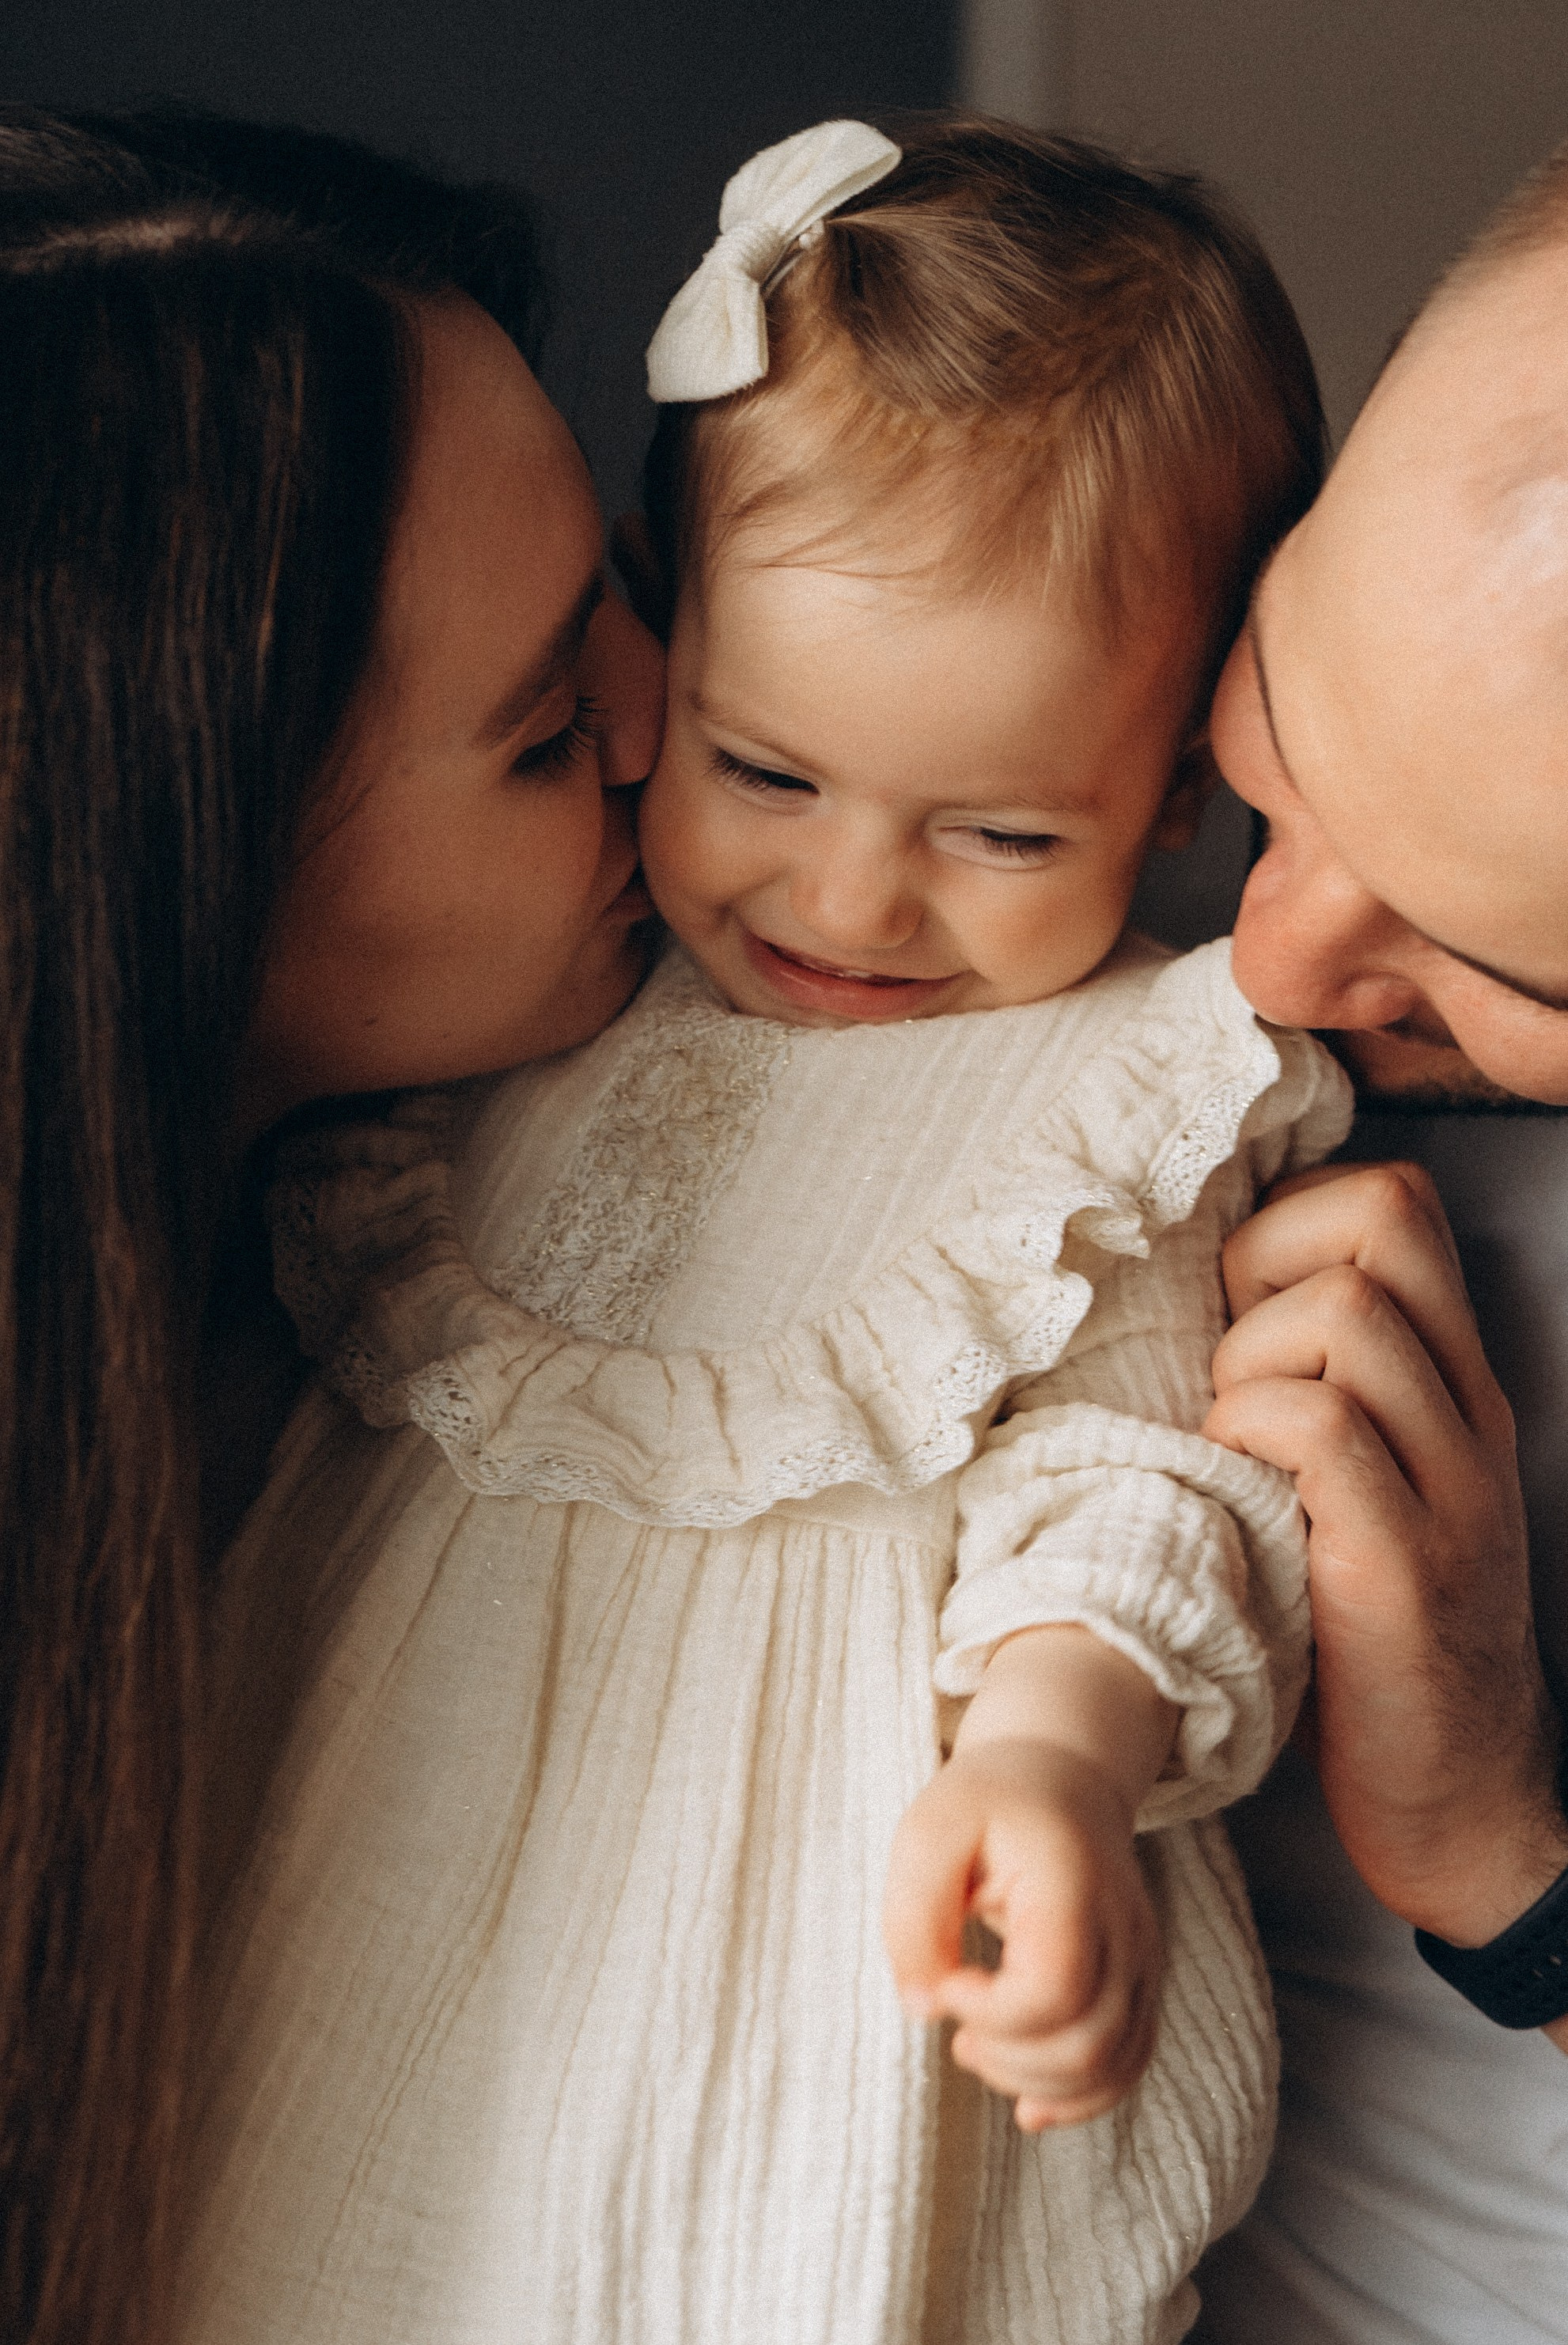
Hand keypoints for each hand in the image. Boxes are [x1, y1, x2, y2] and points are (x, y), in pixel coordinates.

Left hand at [882, 1736, 1162, 2129]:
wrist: (1060, 1772)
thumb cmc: (988, 1802)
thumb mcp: (928, 1832)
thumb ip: (913, 1917)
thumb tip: (921, 2005)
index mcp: (1073, 1883)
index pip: (1054, 1989)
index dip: (991, 2010)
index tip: (943, 1981)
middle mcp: (1124, 1927)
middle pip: (1088, 2041)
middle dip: (1007, 2057)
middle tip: (952, 2020)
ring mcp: (1142, 1959)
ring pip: (1113, 2065)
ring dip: (1036, 2083)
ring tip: (976, 2047)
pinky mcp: (1140, 1983)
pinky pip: (1129, 2064)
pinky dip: (1081, 2098)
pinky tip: (1028, 2105)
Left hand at [1205, 1162, 1567, 1950]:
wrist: (1462, 1802)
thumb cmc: (1372, 1635)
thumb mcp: (1363, 1482)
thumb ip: (1315, 1385)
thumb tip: (1190, 1292)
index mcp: (1453, 1383)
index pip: (1395, 1202)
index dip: (1291, 1217)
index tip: (1236, 1304)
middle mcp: (1468, 1414)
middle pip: (1377, 1225)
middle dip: (1266, 1261)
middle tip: (1227, 1360)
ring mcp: (1451, 1486)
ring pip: (1345, 1318)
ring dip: (1248, 1363)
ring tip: (1230, 1439)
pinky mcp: (1407, 1565)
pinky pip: (1322, 1429)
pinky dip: (1248, 1435)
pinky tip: (1236, 1490)